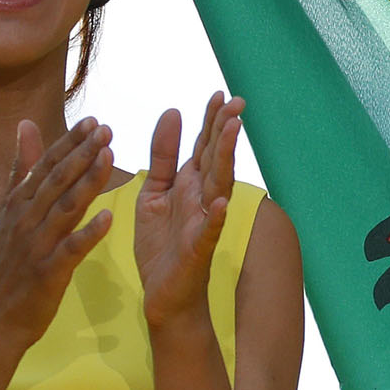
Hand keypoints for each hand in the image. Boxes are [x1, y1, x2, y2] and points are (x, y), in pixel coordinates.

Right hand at [0, 117, 115, 353]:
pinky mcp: (47, 272)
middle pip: (56, 180)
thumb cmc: (8, 263)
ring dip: (87, 181)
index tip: (93, 120)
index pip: (45, 166)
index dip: (69, 142)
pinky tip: (108, 218)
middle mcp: (25, 219)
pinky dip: (88, 233)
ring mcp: (35, 245)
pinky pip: (70, 249)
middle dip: (82, 152)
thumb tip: (25, 125)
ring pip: (65, 207)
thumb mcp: (10, 211)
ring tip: (109, 157)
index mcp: (19, 204)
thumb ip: (21, 169)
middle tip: (107, 129)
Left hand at [136, 93, 244, 331]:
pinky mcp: (197, 248)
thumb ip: (162, 156)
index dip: (211, 120)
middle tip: (235, 102)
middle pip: (215, 158)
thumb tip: (171, 112)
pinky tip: (221, 202)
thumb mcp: (153, 193)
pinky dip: (215, 216)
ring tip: (232, 132)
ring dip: (225, 159)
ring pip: (217, 184)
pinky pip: (208, 230)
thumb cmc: (162, 246)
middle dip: (224, 130)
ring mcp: (202, 221)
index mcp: (188, 184)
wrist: (164, 296)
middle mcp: (201, 197)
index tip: (219, 94)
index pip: (203, 146)